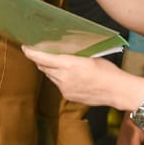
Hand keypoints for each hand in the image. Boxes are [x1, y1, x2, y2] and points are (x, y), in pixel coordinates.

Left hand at [23, 47, 143, 109]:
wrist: (117, 91)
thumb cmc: (107, 71)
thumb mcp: (90, 57)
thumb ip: (73, 57)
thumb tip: (63, 53)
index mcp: (69, 64)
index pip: (43, 58)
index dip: (31, 53)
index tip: (25, 48)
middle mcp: (64, 77)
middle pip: (44, 67)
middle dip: (40, 60)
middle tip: (38, 53)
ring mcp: (65, 89)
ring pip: (51, 77)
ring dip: (51, 70)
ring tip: (56, 64)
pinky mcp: (68, 96)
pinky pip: (59, 85)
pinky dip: (60, 79)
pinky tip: (69, 76)